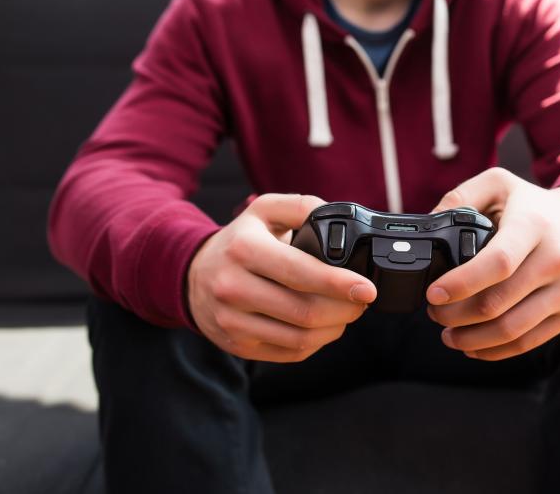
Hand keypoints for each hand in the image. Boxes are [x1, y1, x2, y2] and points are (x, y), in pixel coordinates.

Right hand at [188, 193, 376, 361]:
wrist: (192, 276)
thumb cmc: (239, 242)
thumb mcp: (265, 211)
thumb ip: (302, 207)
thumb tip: (337, 218)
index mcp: (244, 250)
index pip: (300, 272)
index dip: (339, 284)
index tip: (367, 289)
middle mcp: (233, 287)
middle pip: (304, 311)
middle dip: (345, 309)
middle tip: (362, 300)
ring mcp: (233, 321)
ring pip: (300, 337)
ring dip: (335, 328)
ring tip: (346, 312)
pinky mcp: (238, 345)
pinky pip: (290, 352)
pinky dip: (317, 342)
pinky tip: (325, 326)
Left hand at [426, 168, 559, 360]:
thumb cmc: (536, 207)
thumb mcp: (500, 184)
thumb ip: (461, 197)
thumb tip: (430, 221)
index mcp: (534, 226)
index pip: (498, 262)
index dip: (461, 283)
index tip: (433, 293)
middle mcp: (555, 260)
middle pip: (498, 302)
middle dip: (455, 314)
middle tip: (434, 312)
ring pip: (511, 329)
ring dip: (471, 338)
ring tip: (447, 333)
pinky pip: (528, 342)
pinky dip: (495, 350)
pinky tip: (472, 345)